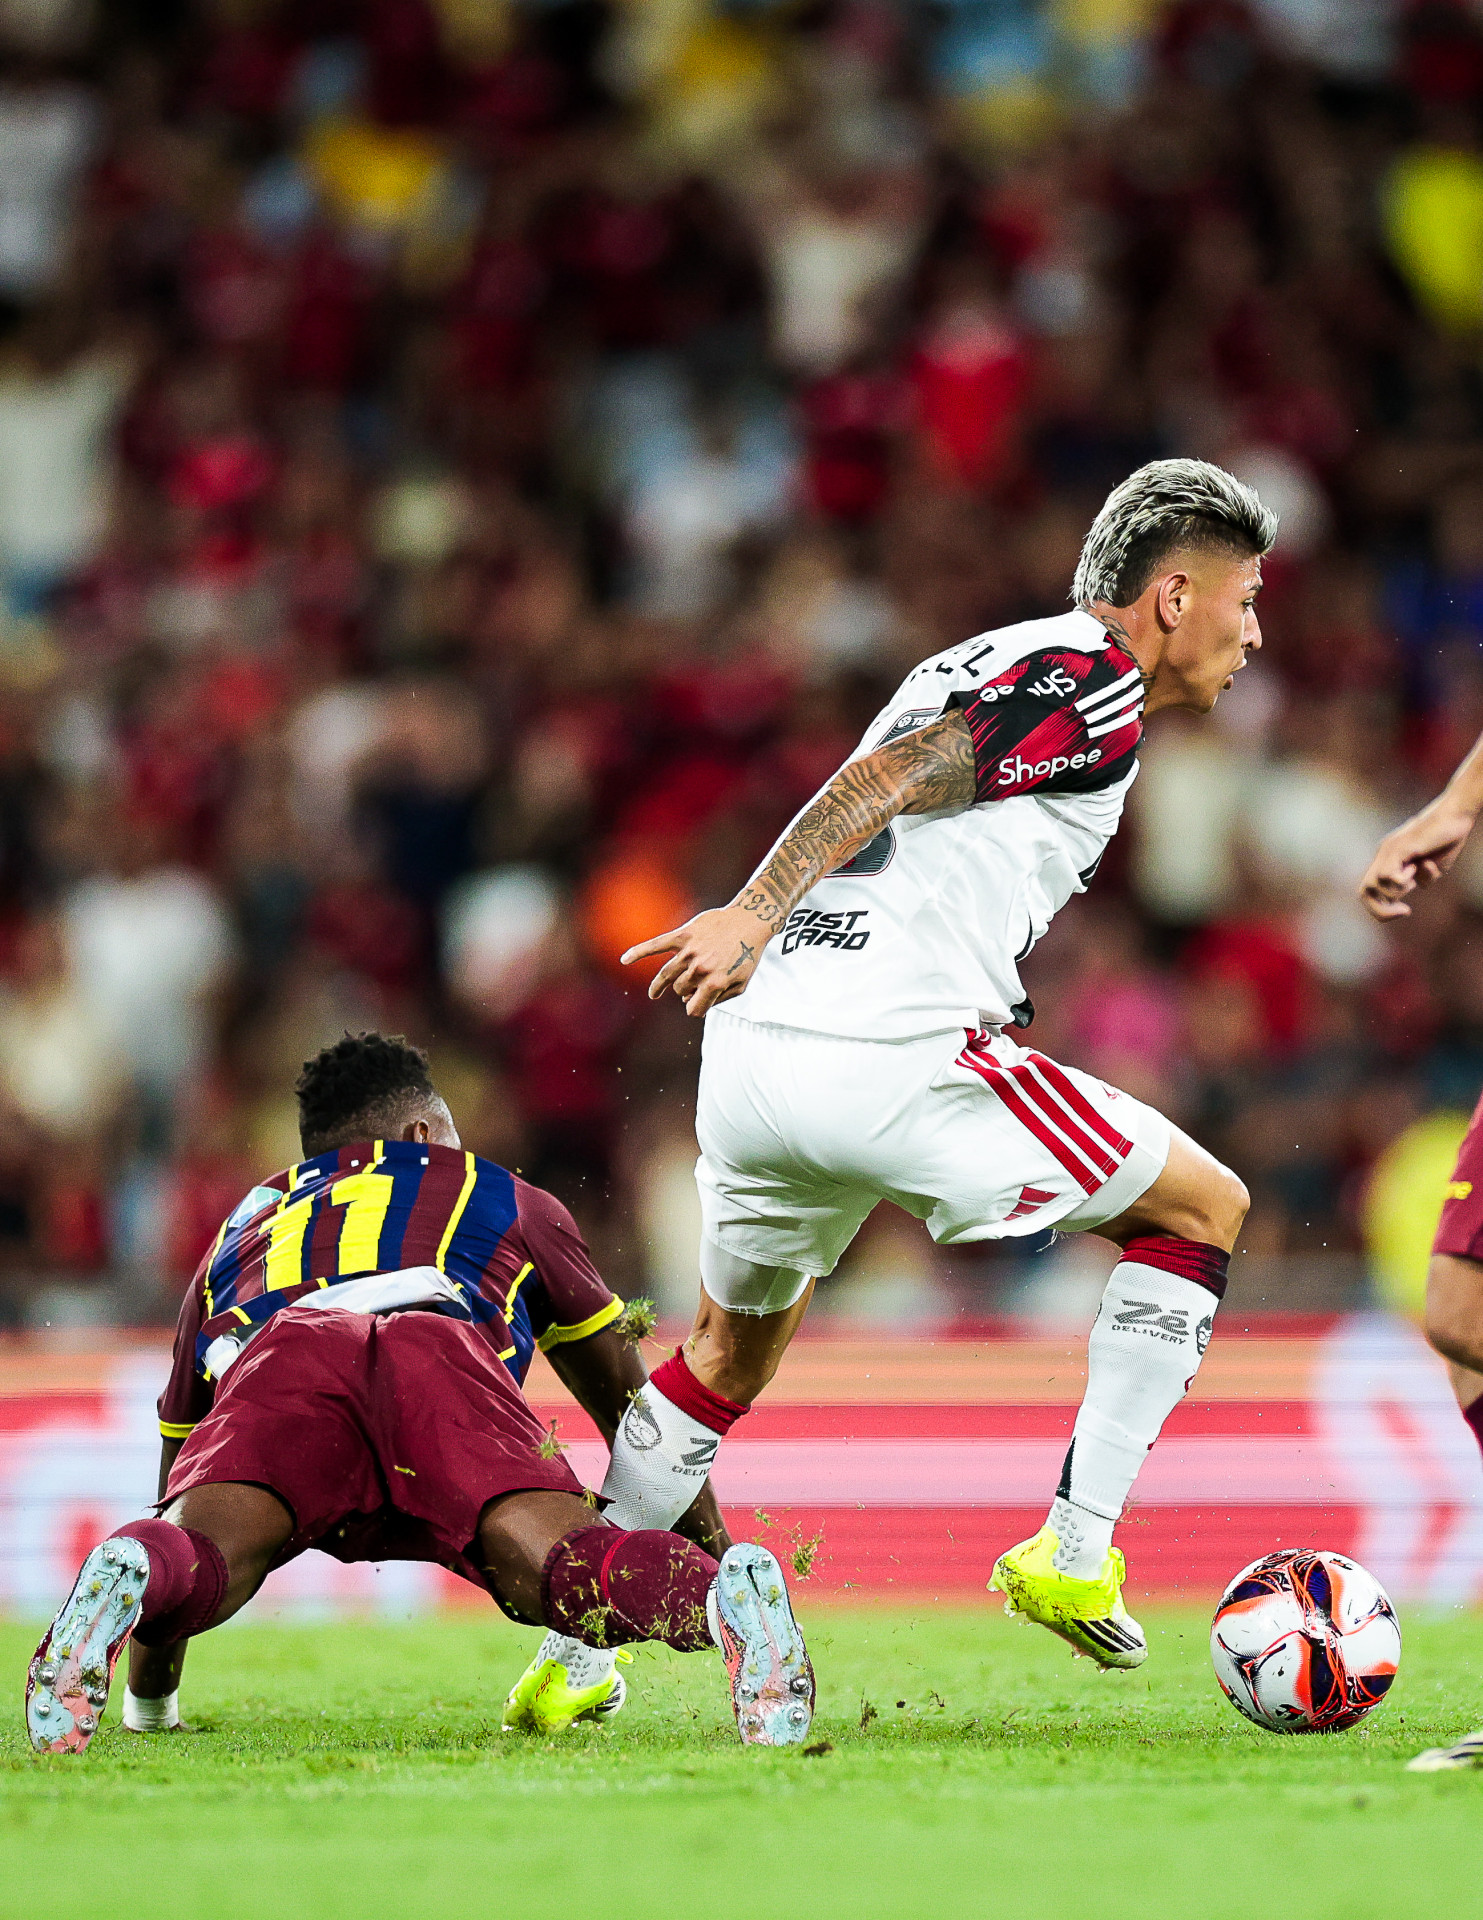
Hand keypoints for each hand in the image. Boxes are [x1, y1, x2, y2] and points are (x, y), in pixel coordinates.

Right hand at [622, 904, 772, 1016]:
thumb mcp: (741, 984)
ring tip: (654, 995)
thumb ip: (718, 999)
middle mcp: (700, 968)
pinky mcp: (683, 935)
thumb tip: (693, 1004)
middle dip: (686, 991)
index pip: (694, 1009)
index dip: (696, 1009)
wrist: (750, 921)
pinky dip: (639, 952)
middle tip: (692, 987)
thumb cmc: (747, 954)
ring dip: (659, 987)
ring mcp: (690, 952)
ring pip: (668, 975)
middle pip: (681, 990)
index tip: (698, 1005)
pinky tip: (625, 959)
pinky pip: (656, 945)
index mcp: (715, 983)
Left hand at [1359, 800, 1476, 919]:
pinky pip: (1387, 874)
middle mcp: (1383, 855)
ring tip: (1415, 874)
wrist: (1455, 816)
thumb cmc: (1447, 840)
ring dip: (1397, 891)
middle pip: (1363, 893)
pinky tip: (1417, 865)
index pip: (1370, 892)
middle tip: (1405, 910)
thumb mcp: (1431, 867)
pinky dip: (1402, 879)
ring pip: (1373, 885)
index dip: (1382, 909)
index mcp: (1388, 861)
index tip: (1405, 911)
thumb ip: (1418, 879)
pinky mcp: (1399, 847)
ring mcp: (1389, 850)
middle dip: (1381, 911)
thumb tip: (1412, 886)